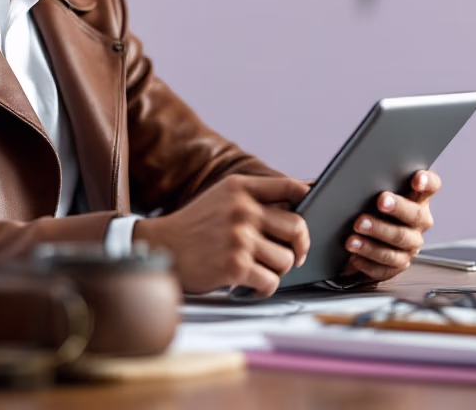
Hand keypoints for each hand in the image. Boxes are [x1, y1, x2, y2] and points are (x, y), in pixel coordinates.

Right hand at [133, 175, 310, 296]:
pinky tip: (254, 284)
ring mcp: (239, 238)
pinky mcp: (235, 266)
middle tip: (294, 254)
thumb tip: (298, 203)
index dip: (308, 199)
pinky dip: (266, 287)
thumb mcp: (221, 197)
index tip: (313, 211)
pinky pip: (270, 281)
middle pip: (297, 227)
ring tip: (262, 269)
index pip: (290, 186)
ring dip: (279, 270)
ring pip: (286, 259)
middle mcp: (242, 210)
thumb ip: (254, 197)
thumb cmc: (195, 226)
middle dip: (300, 245)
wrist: (162, 248)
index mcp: (240, 188)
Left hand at [342, 169, 440, 281]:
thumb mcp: (366, 192)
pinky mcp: (397, 266)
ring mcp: (410, 246)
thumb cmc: (362, 207)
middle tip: (379, 201)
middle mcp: (419, 222)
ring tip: (355, 231)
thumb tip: (346, 176)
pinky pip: (386, 266)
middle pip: (416, 215)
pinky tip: (354, 255)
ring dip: (377, 235)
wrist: (357, 239)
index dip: (426, 181)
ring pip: (399, 241)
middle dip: (398, 207)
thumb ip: (367, 182)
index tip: (416, 178)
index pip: (431, 186)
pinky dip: (368, 260)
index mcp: (416, 198)